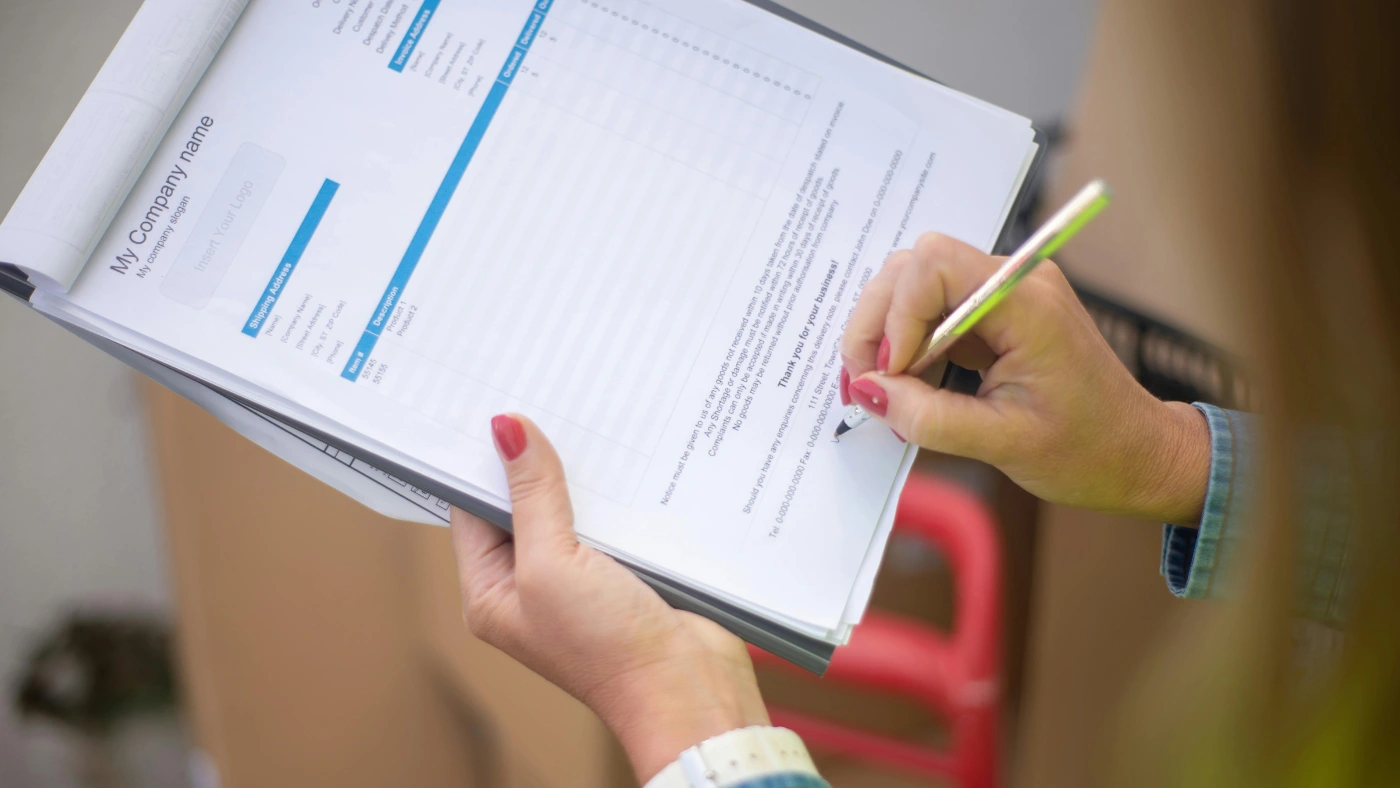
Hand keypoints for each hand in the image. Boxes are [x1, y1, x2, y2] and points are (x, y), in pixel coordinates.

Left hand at [449, 415, 769, 781]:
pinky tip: (628, 455)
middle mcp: (529, 584)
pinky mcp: (623, 570)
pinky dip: (617, 489)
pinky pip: (611, 516)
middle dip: (534, 457)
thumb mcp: (552, 564)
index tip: (495, 405)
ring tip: (587, 414)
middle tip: (543, 394)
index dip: (481, 459)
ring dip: (580, 471)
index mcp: (491, 591)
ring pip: (571, 505)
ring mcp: (578, 578)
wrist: (688, 688)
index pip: (471, 508)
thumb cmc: (606, 647)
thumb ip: (531, 495)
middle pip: (521, 502)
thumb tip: (506, 429)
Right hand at [840, 232, 1209, 523]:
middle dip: (878, 324)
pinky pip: (934, 311)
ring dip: (889, 336)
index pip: (932, 265)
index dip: (896, 316)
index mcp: (1027, 303)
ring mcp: (1004, 295)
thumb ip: (929, 417)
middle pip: (913, 267)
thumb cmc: (1090, 450)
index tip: (889, 372)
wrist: (1139, 454)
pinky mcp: (996, 314)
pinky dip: (910, 346)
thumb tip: (869, 392)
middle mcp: (1014, 282)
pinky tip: (913, 387)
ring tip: (890, 392)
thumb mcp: (1002, 443)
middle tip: (868, 385)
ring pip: (915, 287)